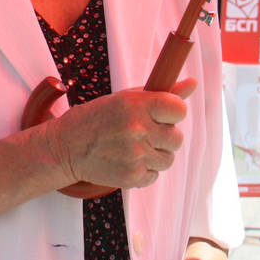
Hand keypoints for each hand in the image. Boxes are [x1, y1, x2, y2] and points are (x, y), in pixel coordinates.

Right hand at [46, 78, 193, 190]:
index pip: (179, 109)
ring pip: (168, 159)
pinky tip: (126, 160)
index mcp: (136, 105)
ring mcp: (135, 155)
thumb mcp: (125, 99)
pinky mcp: (131, 176)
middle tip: (144, 133)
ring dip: (155, 155)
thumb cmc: (97, 119)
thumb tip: (193, 83)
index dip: (174, 112)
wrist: (66, 147)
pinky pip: (155, 175)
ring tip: (133, 148)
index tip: (165, 114)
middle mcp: (137, 129)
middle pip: (177, 138)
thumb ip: (162, 93)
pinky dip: (144, 171)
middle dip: (164, 136)